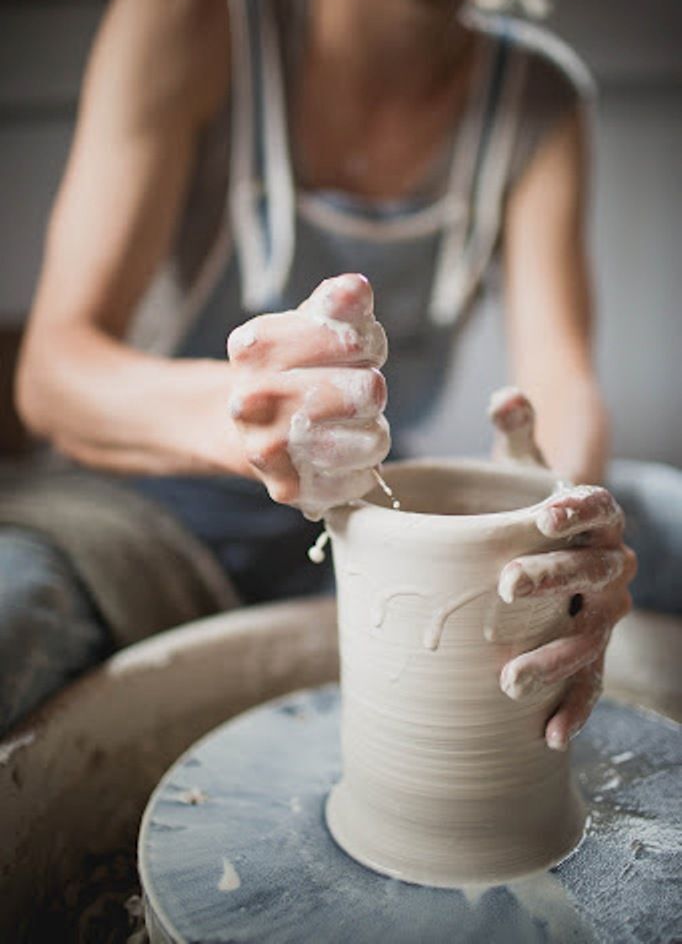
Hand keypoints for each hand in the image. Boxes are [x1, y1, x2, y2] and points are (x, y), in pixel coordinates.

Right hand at [227, 273, 389, 517]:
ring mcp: (267, 450)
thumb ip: (336, 304)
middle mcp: (252, 400)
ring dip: (372, 431)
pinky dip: (361, 468)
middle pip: (370, 391)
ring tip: (347, 426)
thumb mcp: (309, 325)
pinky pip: (362, 479)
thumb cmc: (292, 370)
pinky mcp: (289, 490)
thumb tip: (354, 289)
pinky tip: (338, 455)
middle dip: (370, 388)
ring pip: (374, 440)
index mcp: (254, 347)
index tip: (351, 349)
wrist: (247, 431)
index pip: (353, 338)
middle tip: (351, 391)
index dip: (365, 343)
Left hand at [489, 387, 636, 750]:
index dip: (578, 508)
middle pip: (591, 571)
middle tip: (507, 585)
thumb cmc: (527, 502)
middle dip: (554, 578)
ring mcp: (603, 613)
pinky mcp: (589, 650)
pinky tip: (550, 735)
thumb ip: (516, 428)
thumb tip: (504, 395)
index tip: (546, 511)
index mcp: (596, 517)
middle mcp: (610, 565)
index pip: (598, 506)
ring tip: (511, 680)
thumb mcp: (521, 463)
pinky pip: (590, 681)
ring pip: (589, 635)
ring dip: (555, 658)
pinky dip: (574, 707)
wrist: (547, 543)